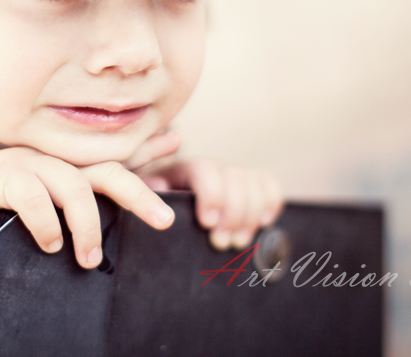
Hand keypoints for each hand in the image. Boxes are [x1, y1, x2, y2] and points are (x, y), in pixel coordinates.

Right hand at [0, 146, 174, 267]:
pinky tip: (51, 245)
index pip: (114, 156)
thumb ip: (85, 204)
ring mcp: (28, 163)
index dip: (147, 147)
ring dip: (87, 225)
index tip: (178, 140)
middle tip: (164, 219)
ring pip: (72, 184)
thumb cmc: (6, 206)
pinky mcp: (0, 177)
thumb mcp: (50, 203)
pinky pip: (31, 195)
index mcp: (68, 164)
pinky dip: (45, 221)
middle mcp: (53, 158)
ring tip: (89, 260)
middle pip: (104, 167)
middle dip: (138, 191)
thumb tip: (128, 216)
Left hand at [132, 152, 283, 250]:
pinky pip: (269, 185)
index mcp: (182, 168)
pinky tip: (261, 223)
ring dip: (251, 214)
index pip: (204, 170)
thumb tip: (154, 207)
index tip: (208, 223)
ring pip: (254, 183)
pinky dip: (270, 203)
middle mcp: (210, 167)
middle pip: (234, 178)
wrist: (163, 205)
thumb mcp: (139, 202)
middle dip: (233, 214)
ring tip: (238, 241)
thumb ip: (144, 199)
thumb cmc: (150, 208)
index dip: (211, 195)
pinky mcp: (248, 185)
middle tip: (222, 243)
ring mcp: (231, 174)